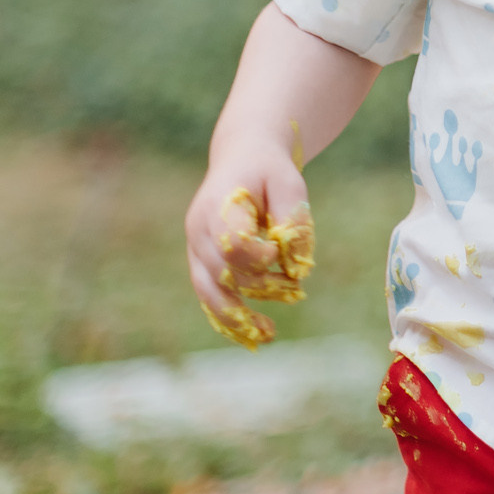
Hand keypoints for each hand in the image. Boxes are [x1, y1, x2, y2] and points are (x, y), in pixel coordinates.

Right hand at [184, 137, 313, 347]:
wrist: (241, 158)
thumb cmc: (269, 170)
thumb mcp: (290, 182)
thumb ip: (293, 220)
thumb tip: (297, 267)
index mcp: (219, 205)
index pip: (231, 243)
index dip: (257, 257)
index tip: (279, 254)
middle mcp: (199, 230)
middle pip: (222, 271)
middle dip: (259, 286)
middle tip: (295, 292)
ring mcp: (196, 248)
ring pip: (209, 291)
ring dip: (237, 317)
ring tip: (267, 335)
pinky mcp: (202, 261)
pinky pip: (210, 294)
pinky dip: (229, 316)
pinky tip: (253, 333)